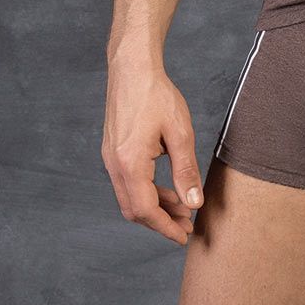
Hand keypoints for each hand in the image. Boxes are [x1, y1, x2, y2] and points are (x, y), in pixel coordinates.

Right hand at [101, 58, 203, 245]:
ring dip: (154, 206)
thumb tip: (194, 203)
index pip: (146, 210)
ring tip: (182, 206)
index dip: (165, 227)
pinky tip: (167, 187)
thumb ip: (186, 170)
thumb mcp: (179, 132)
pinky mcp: (112, 151)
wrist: (132, 68)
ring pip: (130, 197)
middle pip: (134, 209)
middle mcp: (114, 165)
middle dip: (160, 221)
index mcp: (130, 164)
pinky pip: (127, 182)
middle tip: (187, 224)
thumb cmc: (156, 95)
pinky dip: (146, 190)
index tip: (184, 236)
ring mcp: (110, 159)